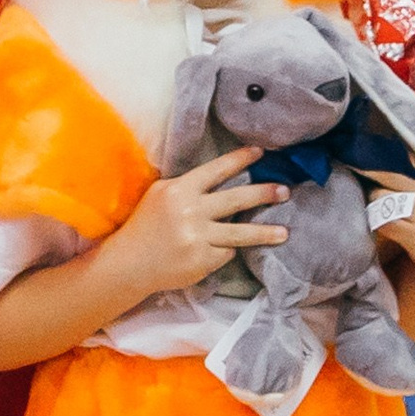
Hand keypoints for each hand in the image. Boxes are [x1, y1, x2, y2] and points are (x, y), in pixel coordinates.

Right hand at [103, 145, 289, 306]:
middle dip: (264, 194)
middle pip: (237, 199)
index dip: (240, 160)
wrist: (129, 263)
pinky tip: (220, 249)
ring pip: (240, 232)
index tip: (260, 153)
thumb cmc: (145, 225)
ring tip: (284, 233)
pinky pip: (226, 252)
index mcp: (180, 189)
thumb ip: (188, 186)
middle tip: (284, 191)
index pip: (216, 170)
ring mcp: (198, 238)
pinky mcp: (202, 261)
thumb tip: (222, 178)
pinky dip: (226, 249)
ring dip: (265, 232)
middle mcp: (191, 212)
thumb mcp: (160, 195)